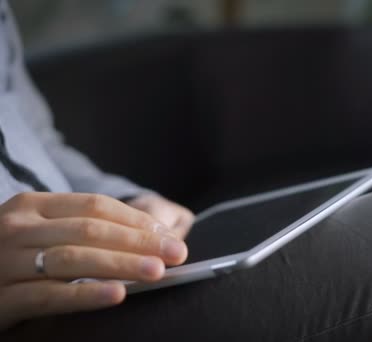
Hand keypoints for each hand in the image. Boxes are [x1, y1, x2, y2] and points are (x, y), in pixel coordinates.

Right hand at [0, 192, 187, 330]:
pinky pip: (50, 295)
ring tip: (156, 271)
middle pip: (91, 230)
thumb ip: (83, 228)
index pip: (96, 206)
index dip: (136, 221)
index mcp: (32, 205)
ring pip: (74, 259)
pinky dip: (87, 294)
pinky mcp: (1, 297)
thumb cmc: (10, 256)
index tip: (168, 235)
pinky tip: (116, 295)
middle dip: (139, 241)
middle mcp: (18, 227)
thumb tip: (149, 237)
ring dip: (121, 264)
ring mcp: (5, 261)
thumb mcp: (38, 230)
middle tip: (175, 253)